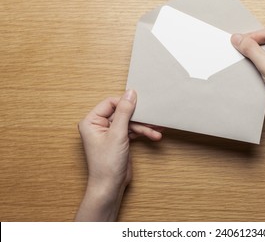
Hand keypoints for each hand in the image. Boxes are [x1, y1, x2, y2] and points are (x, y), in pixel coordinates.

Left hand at [76, 89, 161, 220]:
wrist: (110, 187)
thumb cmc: (106, 164)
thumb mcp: (117, 134)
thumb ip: (124, 112)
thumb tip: (130, 93)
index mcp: (91, 121)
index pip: (111, 103)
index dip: (126, 103)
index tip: (141, 105)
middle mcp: (99, 125)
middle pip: (122, 112)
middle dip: (139, 117)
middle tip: (153, 116)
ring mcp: (110, 133)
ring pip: (130, 122)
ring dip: (144, 126)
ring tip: (157, 129)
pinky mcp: (119, 140)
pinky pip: (133, 131)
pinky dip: (143, 133)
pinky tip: (154, 135)